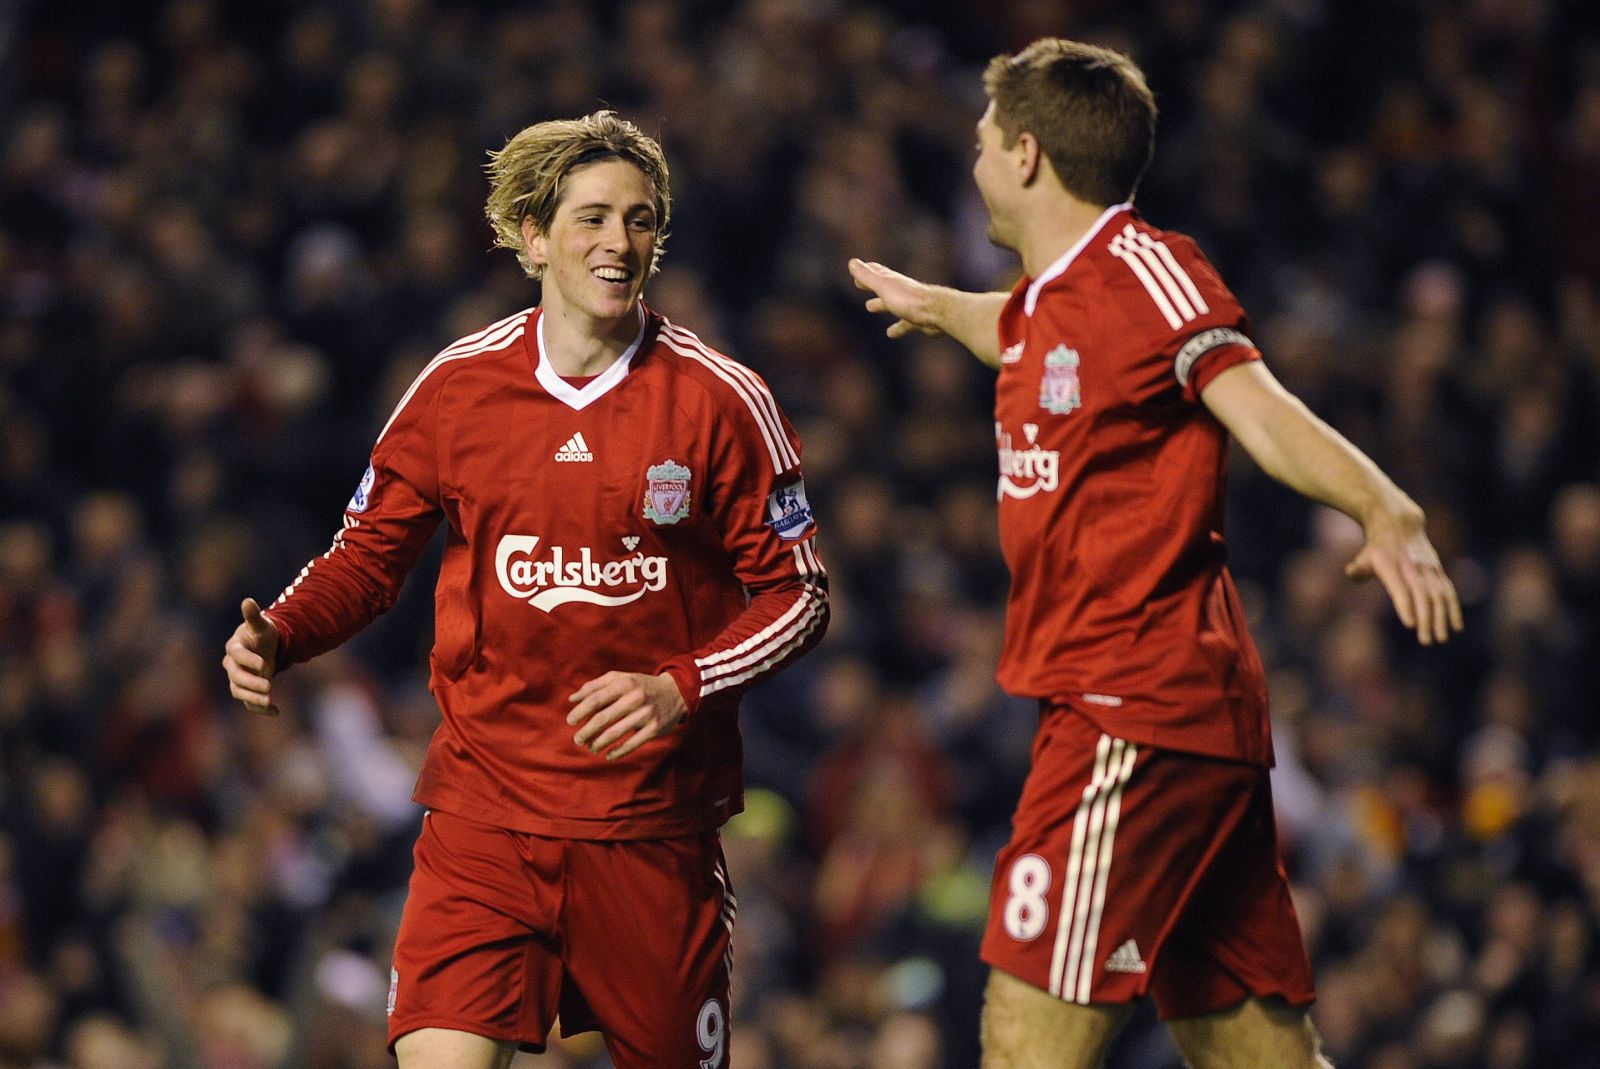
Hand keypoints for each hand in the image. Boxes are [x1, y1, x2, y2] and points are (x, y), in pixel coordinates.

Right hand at [223, 597, 280, 714]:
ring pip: (239, 692)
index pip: (237, 655)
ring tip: (269, 701)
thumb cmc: (261, 635)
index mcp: (234, 647)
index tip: (264, 664)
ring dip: (253, 698)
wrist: (264, 649)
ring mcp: (237, 679)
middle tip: (269, 686)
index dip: (248, 660)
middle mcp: (232, 665)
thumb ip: (254, 617)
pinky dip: (261, 709)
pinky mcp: (246, 690)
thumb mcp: (261, 625)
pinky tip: (276, 711)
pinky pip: (249, 703)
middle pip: (236, 677)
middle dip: (251, 683)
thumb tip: (248, 601)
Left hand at [568, 671, 686, 760]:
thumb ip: (595, 686)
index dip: (580, 711)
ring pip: (615, 733)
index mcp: (624, 683)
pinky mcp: (654, 728)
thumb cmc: (640, 686)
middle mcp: (635, 697)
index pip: (596, 699)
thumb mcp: (620, 679)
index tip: (570, 721)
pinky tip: (608, 755)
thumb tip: (571, 699)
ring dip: (599, 743)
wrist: (675, 692)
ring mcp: (646, 714)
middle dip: (586, 731)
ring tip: (591, 747)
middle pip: (603, 718)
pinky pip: (632, 744)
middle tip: (577, 739)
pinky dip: (617, 752)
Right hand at [848, 258, 943, 339]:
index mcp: (892, 282)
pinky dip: (897, 327)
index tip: (856, 269)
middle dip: (871, 285)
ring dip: (881, 304)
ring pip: (893, 304)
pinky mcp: (918, 320)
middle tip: (861, 285)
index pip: (876, 272)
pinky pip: (905, 323)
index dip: (865, 271)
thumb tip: (852, 263)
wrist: (937, 312)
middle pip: (883, 286)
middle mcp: (901, 291)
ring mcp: (910, 305)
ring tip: (870, 308)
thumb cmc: (908, 299)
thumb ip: (868, 277)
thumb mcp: (883, 287)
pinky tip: (891, 334)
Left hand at [1345, 509, 1463, 645]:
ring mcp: (1428, 568)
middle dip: (1426, 619)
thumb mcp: (1364, 555)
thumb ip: (1358, 568)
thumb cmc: (1377, 548)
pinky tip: (1456, 626)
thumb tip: (1351, 573)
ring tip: (1441, 639)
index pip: (1400, 588)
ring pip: (1438, 595)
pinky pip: (1449, 591)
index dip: (1405, 605)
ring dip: (1442, 618)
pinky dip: (1453, 608)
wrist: (1400, 524)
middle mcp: (1413, 566)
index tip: (1409, 624)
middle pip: (1422, 595)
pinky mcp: (1438, 571)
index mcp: (1391, 564)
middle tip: (1426, 641)